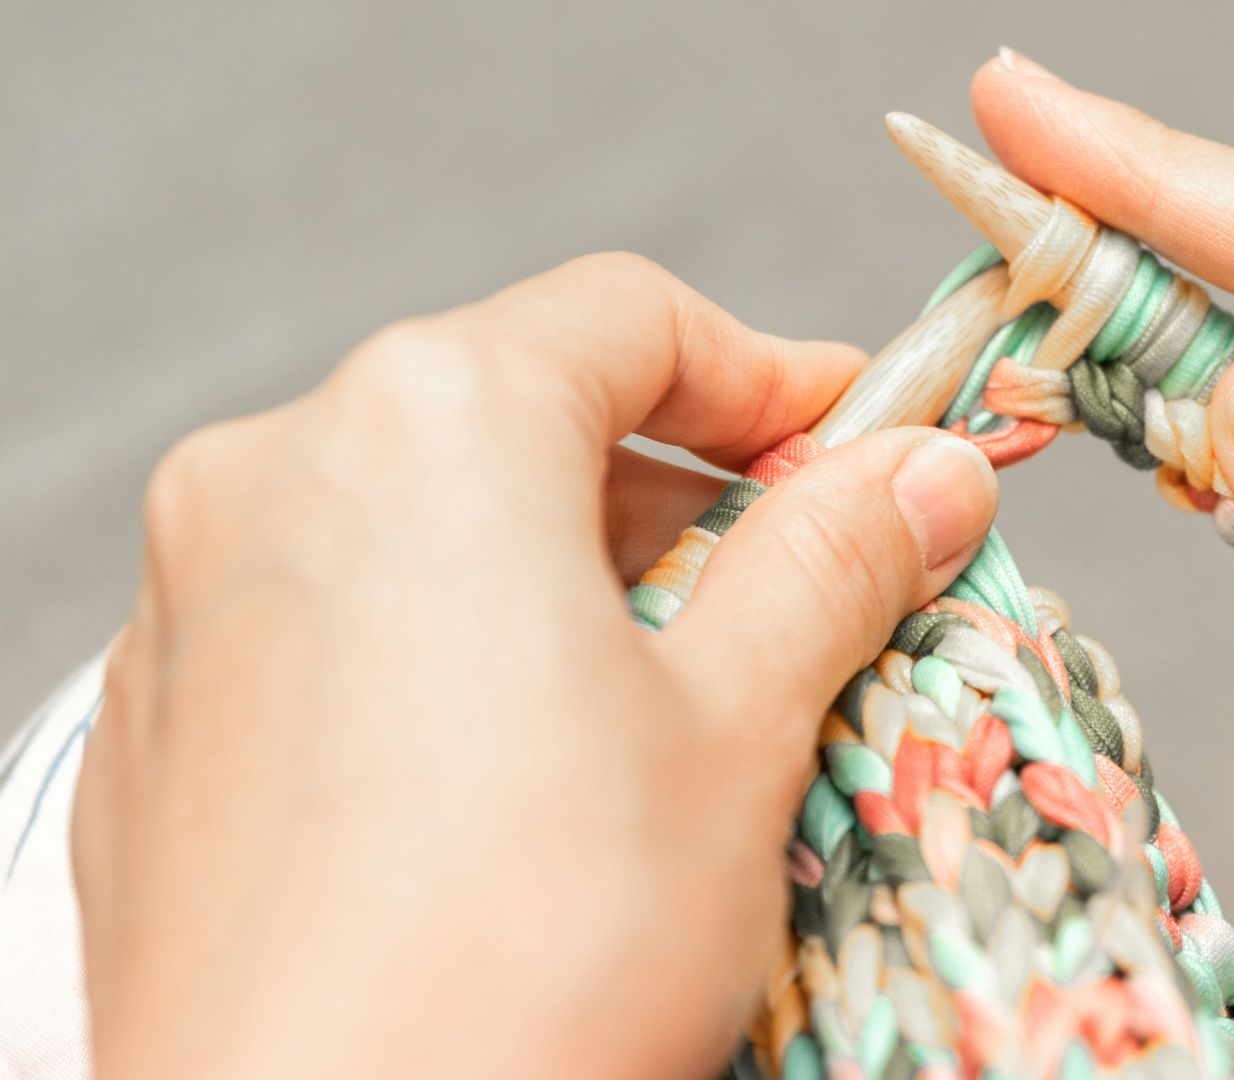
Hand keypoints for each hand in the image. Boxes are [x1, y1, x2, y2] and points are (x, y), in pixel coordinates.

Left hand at [73, 254, 998, 1079]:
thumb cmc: (526, 954)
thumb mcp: (736, 730)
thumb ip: (832, 561)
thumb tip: (923, 474)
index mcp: (424, 426)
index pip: (633, 319)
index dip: (778, 377)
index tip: (868, 448)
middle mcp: (275, 480)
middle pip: (526, 417)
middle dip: (682, 497)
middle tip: (801, 595)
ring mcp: (194, 608)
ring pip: (428, 528)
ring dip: (572, 582)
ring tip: (675, 714)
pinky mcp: (164, 733)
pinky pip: (338, 633)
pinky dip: (453, 658)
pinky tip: (530, 787)